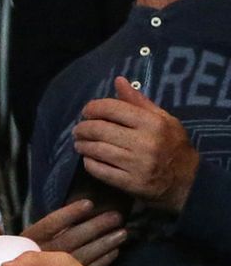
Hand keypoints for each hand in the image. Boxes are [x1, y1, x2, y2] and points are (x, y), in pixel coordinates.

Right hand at [23, 199, 126, 265]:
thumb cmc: (22, 257)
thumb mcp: (27, 239)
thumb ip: (49, 227)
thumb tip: (78, 208)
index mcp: (29, 241)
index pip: (50, 224)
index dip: (70, 213)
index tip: (89, 203)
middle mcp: (41, 256)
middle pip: (70, 239)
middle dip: (95, 227)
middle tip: (116, 217)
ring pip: (82, 255)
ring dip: (103, 243)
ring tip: (122, 233)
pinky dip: (102, 261)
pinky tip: (114, 252)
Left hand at [74, 77, 198, 212]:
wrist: (187, 180)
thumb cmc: (173, 144)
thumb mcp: (163, 119)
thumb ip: (138, 102)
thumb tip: (118, 81)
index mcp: (152, 122)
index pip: (113, 109)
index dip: (93, 108)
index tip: (86, 111)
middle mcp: (144, 142)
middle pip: (100, 129)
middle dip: (83, 128)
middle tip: (78, 130)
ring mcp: (136, 164)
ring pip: (97, 150)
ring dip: (83, 145)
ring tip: (79, 143)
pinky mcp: (130, 183)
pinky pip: (101, 171)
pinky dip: (89, 163)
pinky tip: (88, 159)